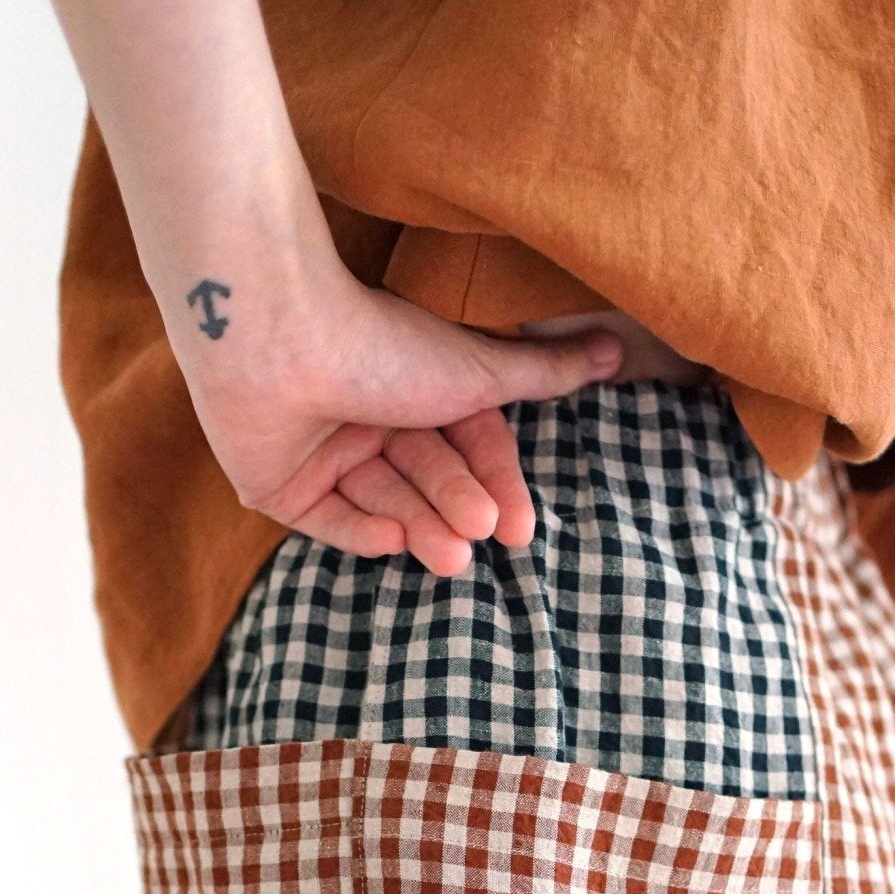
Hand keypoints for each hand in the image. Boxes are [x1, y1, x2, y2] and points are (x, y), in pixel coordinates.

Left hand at [176, 255, 625, 575]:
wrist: (281, 337)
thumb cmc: (385, 343)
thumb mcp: (481, 369)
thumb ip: (547, 370)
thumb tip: (619, 348)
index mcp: (414, 383)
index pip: (466, 446)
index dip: (496, 485)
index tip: (519, 528)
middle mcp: (368, 414)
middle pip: (425, 477)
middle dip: (456, 508)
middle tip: (482, 534)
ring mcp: (320, 449)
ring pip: (381, 501)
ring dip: (419, 527)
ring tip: (451, 555)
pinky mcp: (275, 480)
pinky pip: (325, 519)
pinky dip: (360, 532)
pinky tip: (393, 543)